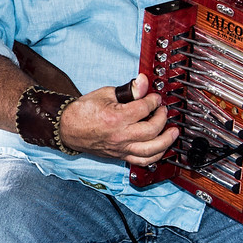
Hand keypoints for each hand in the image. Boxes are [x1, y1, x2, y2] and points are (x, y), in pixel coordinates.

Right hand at [57, 73, 176, 165]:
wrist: (68, 128)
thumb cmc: (84, 111)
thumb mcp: (105, 94)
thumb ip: (128, 90)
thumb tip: (143, 82)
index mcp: (116, 118)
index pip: (144, 108)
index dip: (153, 100)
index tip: (155, 97)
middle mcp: (120, 136)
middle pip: (152, 129)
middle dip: (162, 117)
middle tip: (163, 110)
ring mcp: (121, 148)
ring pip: (152, 150)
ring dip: (167, 140)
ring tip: (173, 132)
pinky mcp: (120, 155)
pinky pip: (143, 161)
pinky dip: (156, 155)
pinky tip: (162, 147)